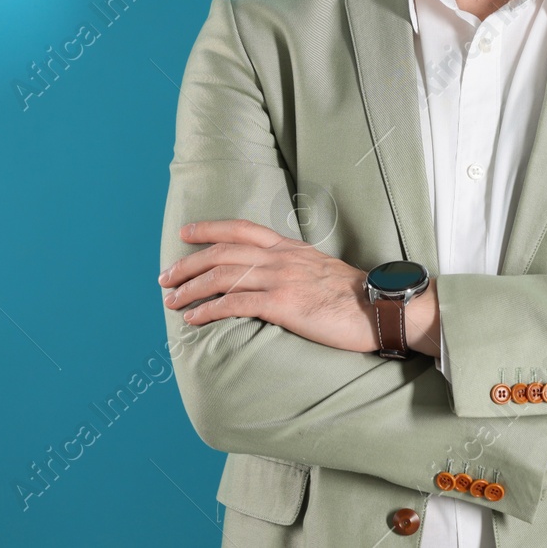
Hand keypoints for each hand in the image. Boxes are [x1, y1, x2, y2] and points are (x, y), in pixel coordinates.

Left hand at [160, 219, 390, 353]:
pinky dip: (209, 309)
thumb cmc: (355, 296)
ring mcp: (281, 279)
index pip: (242, 230)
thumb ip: (296, 267)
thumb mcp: (322, 269)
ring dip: (191, 288)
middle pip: (223, 252)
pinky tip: (194, 318)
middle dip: (189, 263)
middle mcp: (281, 258)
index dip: (210, 228)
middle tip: (166, 278)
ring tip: (172, 302)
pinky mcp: (283, 304)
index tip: (186, 232)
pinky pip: (235, 304)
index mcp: (290, 248)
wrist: (380, 307)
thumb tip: (276, 277)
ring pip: (223, 276)